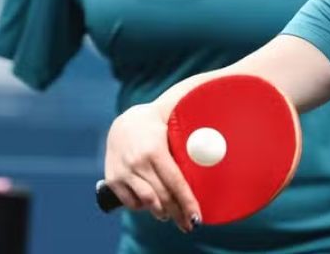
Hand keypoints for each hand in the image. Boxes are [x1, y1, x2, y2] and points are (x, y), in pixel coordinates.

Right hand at [103, 102, 199, 231]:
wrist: (122, 122)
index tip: (198, 217)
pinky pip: (130, 202)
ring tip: (171, 215)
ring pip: (147, 202)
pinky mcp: (112, 179)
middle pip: (163, 196)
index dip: (187, 201)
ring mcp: (123, 172)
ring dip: (162, 213)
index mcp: (155, 149)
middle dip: (178, 214)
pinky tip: (153, 206)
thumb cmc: (156, 120)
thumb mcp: (172, 113)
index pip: (175, 182)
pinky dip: (143, 207)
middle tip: (190, 224)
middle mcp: (137, 162)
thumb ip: (190, 109)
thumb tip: (217, 105)